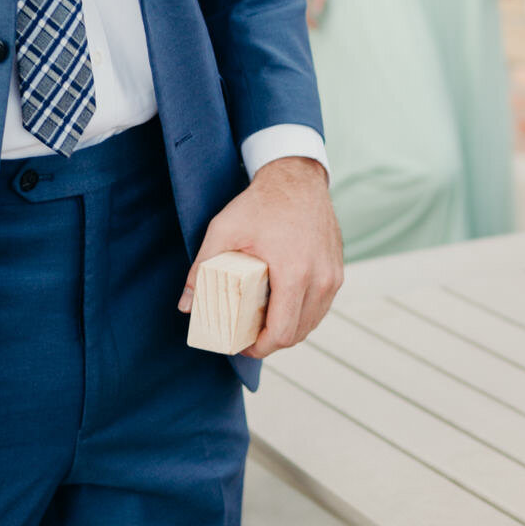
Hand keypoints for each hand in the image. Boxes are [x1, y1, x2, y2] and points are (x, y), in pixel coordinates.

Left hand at [180, 156, 342, 357]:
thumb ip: (202, 268)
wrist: (297, 177)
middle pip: (298, 333)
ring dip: (289, 328)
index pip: (282, 333)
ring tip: (263, 321)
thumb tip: (186, 305)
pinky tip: (282, 306)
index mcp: (294, 274)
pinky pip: (321, 305)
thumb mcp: (224, 230)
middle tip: (247, 335)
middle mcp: (321, 279)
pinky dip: (303, 313)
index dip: (260, 348)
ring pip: (312, 322)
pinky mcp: (338, 270)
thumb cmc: (261, 203)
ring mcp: (333, 275)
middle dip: (271, 341)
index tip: (242, 344)